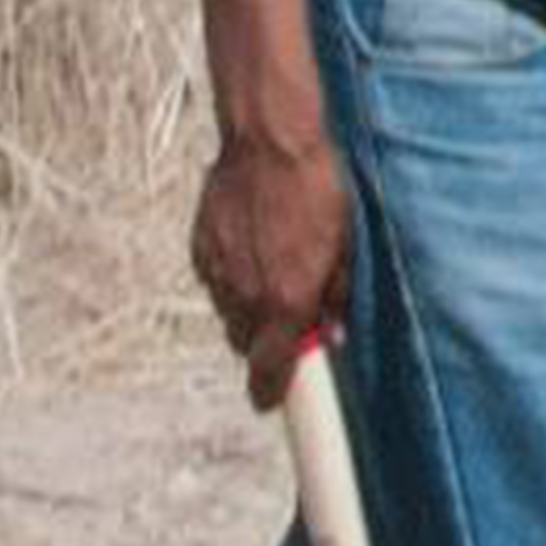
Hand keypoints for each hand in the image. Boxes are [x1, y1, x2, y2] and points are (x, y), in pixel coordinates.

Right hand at [189, 127, 350, 411]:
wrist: (270, 142)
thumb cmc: (317, 189)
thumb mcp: (344, 245)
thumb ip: (335, 297)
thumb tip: (332, 334)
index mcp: (286, 301)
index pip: (270, 371)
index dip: (270, 393)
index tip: (270, 402)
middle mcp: (248, 296)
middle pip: (247, 347)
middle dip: (266, 341)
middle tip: (288, 316)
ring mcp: (219, 274)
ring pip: (229, 315)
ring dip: (248, 308)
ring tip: (272, 269)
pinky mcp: (201, 250)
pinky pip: (215, 283)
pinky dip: (230, 278)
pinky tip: (250, 249)